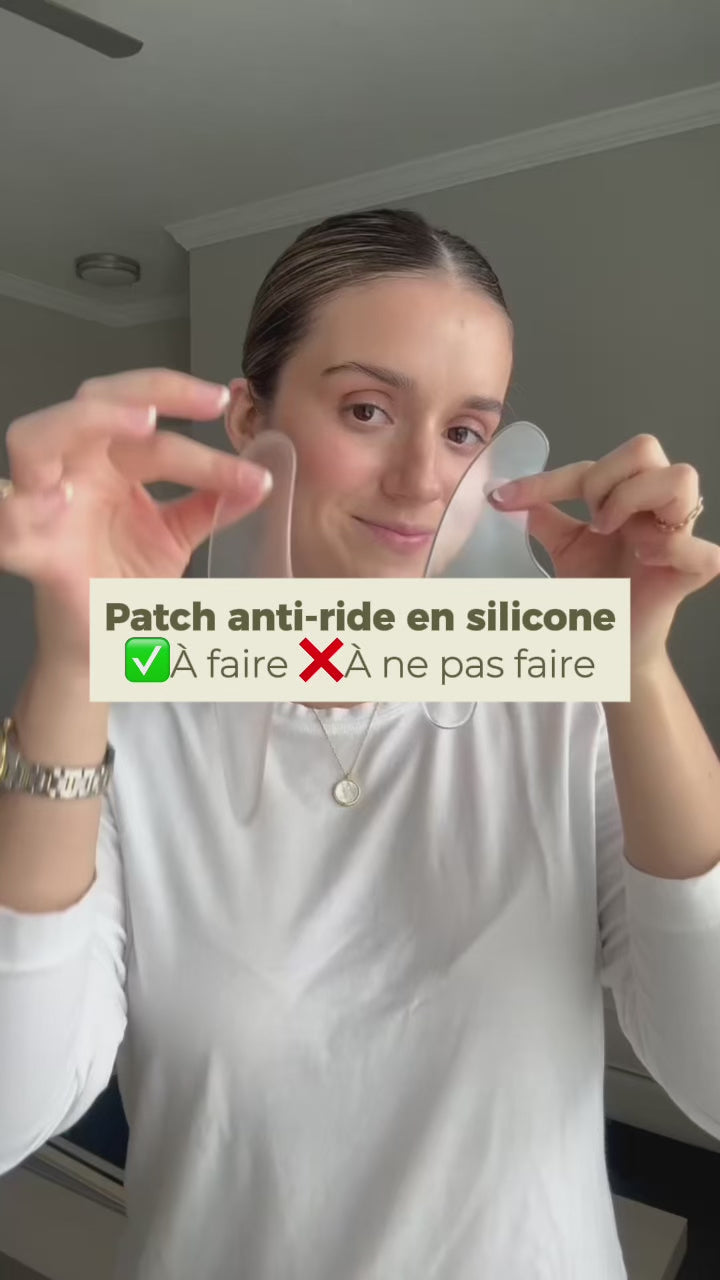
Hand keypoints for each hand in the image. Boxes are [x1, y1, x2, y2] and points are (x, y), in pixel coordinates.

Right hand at [0, 369, 270, 666]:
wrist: (106, 650)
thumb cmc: (126, 587)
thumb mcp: (179, 536)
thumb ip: (214, 505)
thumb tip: (262, 479)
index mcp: (109, 462)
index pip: (145, 414)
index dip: (186, 402)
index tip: (229, 405)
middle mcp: (74, 471)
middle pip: (93, 400)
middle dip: (150, 389)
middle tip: (206, 402)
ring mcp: (47, 506)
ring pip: (36, 438)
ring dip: (86, 421)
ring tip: (143, 424)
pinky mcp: (34, 551)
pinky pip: (10, 523)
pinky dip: (20, 508)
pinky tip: (59, 500)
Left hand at [488, 433, 719, 669]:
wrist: (612, 644)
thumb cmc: (598, 592)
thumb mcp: (563, 547)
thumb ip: (542, 517)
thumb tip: (503, 492)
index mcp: (627, 496)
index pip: (593, 465)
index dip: (547, 480)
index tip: (505, 499)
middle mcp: (655, 507)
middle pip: (645, 447)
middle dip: (604, 480)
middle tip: (588, 520)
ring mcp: (679, 536)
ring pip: (681, 478)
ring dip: (635, 500)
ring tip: (612, 534)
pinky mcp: (693, 571)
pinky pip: (700, 547)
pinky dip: (668, 549)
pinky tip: (644, 560)